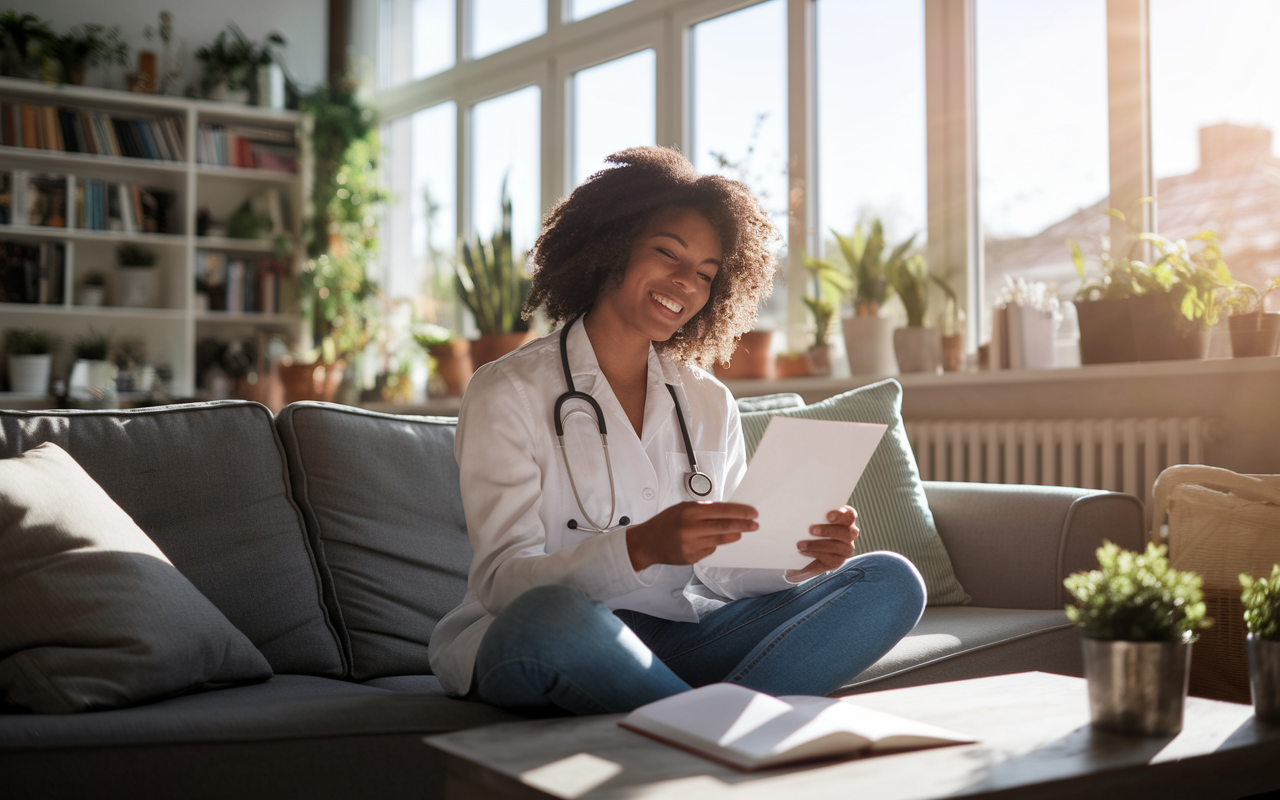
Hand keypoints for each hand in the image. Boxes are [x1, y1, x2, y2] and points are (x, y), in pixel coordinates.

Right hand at [626, 501, 758, 570]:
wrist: (647, 543)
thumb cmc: (665, 522)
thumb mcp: (682, 508)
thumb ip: (703, 509)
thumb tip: (728, 511)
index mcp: (689, 513)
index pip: (721, 511)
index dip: (740, 512)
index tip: (752, 513)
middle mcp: (690, 529)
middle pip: (724, 527)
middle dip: (743, 525)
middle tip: (755, 525)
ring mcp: (691, 546)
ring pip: (720, 540)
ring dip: (733, 535)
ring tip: (740, 532)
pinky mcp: (691, 558)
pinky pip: (710, 550)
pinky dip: (714, 544)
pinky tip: (709, 540)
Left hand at [784, 505, 858, 582]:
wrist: (799, 550)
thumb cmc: (806, 526)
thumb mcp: (808, 517)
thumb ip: (810, 512)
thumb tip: (795, 504)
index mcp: (845, 519)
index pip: (850, 515)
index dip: (841, 515)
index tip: (828, 516)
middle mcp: (849, 534)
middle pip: (847, 532)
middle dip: (829, 531)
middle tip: (811, 530)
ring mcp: (845, 549)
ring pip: (839, 547)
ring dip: (819, 545)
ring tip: (801, 545)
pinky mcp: (837, 561)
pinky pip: (831, 560)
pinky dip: (816, 555)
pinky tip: (803, 552)